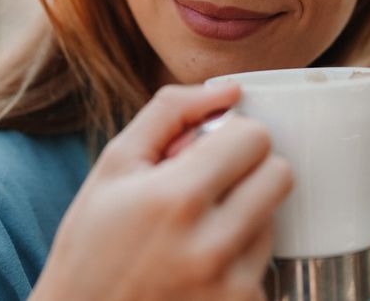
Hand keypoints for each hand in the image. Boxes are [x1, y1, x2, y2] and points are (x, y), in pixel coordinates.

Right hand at [30, 83, 293, 300]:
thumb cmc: (90, 246)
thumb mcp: (114, 166)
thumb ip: (171, 113)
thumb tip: (232, 89)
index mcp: (176, 199)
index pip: (256, 138)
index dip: (231, 137)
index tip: (207, 152)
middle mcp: (211, 247)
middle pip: (279, 175)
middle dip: (248, 171)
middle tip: (208, 186)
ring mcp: (231, 287)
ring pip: (274, 219)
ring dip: (244, 217)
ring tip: (193, 234)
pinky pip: (263, 265)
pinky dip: (238, 259)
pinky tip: (197, 267)